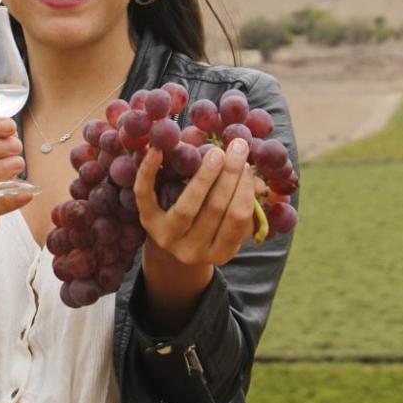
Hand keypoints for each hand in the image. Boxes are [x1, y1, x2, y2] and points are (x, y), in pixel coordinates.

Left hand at [133, 139, 255, 266]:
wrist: (170, 239)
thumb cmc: (208, 224)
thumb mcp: (227, 222)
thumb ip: (245, 204)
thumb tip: (258, 183)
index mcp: (220, 253)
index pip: (237, 220)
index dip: (244, 191)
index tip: (248, 166)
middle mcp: (192, 251)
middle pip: (215, 210)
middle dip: (229, 176)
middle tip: (237, 148)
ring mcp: (167, 237)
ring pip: (188, 206)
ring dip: (204, 175)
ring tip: (215, 152)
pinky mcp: (146, 220)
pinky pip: (145, 194)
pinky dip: (148, 171)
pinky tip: (156, 151)